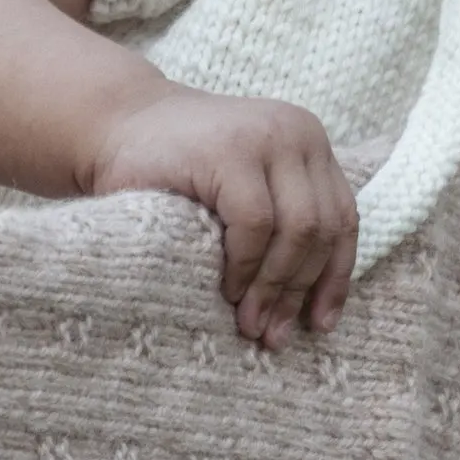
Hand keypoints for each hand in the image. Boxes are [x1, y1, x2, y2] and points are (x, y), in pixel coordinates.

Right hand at [85, 85, 357, 349]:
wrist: (116, 123)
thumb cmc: (179, 170)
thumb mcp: (247, 187)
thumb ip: (283, 220)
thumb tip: (315, 309)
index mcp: (310, 143)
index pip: (343, 218)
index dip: (337, 276)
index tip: (321, 325)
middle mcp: (300, 133)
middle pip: (323, 228)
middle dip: (300, 290)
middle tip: (274, 336)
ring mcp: (267, 138)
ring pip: (298, 228)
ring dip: (275, 286)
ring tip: (251, 324)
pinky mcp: (231, 151)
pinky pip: (256, 223)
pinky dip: (247, 264)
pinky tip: (229, 290)